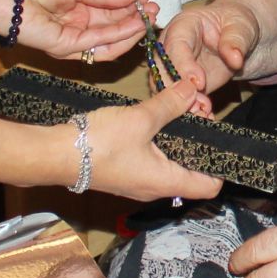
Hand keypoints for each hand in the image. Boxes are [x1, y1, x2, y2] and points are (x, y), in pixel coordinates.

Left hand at [14, 0, 154, 62]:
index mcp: (79, 11)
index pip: (111, 15)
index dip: (132, 8)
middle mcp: (77, 29)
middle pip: (114, 31)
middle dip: (136, 21)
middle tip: (155, 9)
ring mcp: (72, 41)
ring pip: (110, 43)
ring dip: (131, 30)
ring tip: (149, 16)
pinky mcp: (66, 48)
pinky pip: (97, 44)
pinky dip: (118, 34)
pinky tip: (134, 22)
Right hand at [83, 78, 223, 201]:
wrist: (56, 154)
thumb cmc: (97, 144)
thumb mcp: (140, 118)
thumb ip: (170, 104)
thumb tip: (192, 90)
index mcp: (165, 182)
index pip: (210, 186)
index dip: (220, 163)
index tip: (214, 133)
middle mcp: (155, 187)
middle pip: (192, 170)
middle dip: (198, 139)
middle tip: (194, 110)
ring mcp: (139, 181)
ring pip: (172, 162)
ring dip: (178, 137)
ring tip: (176, 109)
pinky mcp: (126, 172)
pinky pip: (154, 159)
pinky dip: (160, 140)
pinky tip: (153, 118)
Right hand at [161, 0, 260, 116]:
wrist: (238, 38)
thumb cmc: (236, 24)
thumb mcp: (241, 26)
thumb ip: (236, 40)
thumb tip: (235, 58)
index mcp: (182, 26)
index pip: (176, 45)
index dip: (184, 65)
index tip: (199, 83)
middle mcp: (170, 47)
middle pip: (162, 70)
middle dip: (176, 90)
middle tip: (196, 105)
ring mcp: (173, 68)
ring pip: (165, 89)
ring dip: (180, 105)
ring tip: (202, 114)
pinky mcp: (181, 86)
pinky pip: (178, 101)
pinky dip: (189, 112)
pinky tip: (204, 118)